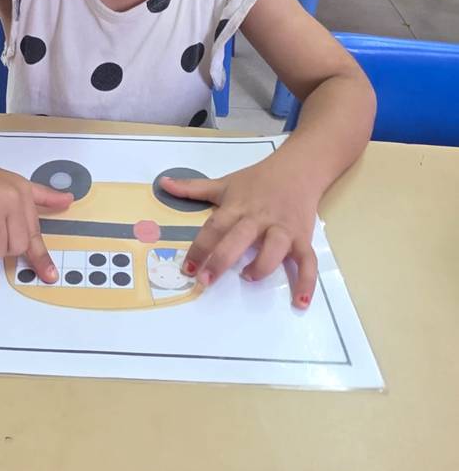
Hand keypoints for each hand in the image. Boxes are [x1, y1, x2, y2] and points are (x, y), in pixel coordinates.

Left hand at [160, 162, 318, 308]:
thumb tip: (163, 183)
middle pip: (239, 239)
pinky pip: (308, 262)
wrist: (299, 168)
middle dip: (222, 260)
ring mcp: (283, 228)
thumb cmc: (258, 180)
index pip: (214, 227)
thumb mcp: (225, 183)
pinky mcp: (302, 238)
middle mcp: (259, 218)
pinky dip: (306, 283)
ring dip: (261, 266)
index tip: (187, 268)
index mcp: (237, 206)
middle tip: (206, 280)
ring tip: (248, 278)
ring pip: (274, 249)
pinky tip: (300, 302)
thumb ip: (194, 188)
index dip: (199, 248)